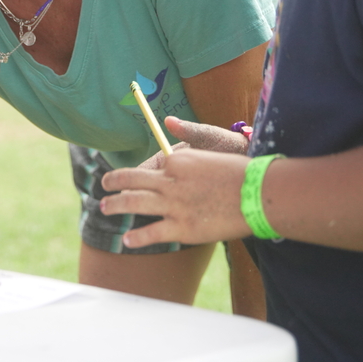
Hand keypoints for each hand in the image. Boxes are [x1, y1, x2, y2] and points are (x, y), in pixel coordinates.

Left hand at [99, 147, 253, 248]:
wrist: (258, 195)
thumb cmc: (239, 171)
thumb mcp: (210, 148)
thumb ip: (187, 139)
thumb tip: (169, 122)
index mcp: (177, 160)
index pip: (150, 166)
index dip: (140, 172)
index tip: (132, 177)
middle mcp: (170, 181)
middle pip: (132, 180)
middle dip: (114, 182)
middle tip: (104, 185)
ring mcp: (173, 206)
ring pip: (134, 204)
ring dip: (116, 205)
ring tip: (104, 207)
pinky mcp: (182, 228)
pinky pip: (152, 233)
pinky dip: (137, 237)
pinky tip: (127, 240)